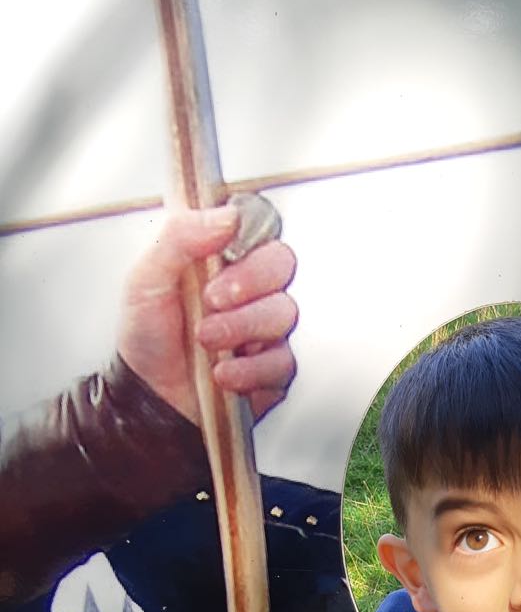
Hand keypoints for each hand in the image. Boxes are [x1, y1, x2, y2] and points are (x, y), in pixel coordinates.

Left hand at [117, 205, 297, 424]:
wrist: (149, 397)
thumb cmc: (147, 337)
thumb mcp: (147, 280)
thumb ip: (179, 237)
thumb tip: (227, 215)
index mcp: (222, 259)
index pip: (260, 229)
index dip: (249, 240)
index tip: (221, 255)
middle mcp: (251, 290)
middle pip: (281, 263)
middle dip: (248, 282)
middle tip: (212, 301)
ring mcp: (266, 329)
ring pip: (283, 312)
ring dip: (241, 328)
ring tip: (206, 342)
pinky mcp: (274, 368)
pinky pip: (283, 361)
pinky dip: (250, 369)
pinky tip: (223, 373)